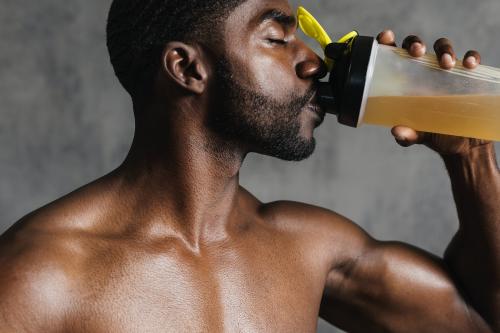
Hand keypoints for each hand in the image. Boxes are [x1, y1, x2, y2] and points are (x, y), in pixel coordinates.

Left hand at [376, 30, 491, 155]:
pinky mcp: (466, 75)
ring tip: (446, 64)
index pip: (392, 56)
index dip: (388, 42)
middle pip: (415, 45)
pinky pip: (470, 58)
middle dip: (415, 43)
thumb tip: (398, 131)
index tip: (387, 37)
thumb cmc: (434, 134)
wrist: (463, 143)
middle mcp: (422, 71)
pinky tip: (470, 65)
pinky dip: (471, 57)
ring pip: (442, 46)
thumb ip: (407, 136)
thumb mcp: (419, 136)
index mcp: (404, 80)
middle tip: (417, 52)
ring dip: (444, 49)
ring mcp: (444, 71)